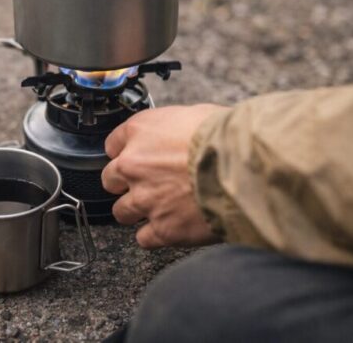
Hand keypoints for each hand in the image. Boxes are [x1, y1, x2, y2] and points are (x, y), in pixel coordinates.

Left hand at [101, 104, 227, 248]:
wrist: (242, 167)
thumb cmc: (225, 137)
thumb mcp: (195, 114)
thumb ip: (174, 129)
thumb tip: (180, 134)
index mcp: (139, 131)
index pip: (113, 144)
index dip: (126, 153)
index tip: (135, 158)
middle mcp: (133, 165)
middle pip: (110, 180)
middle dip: (125, 183)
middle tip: (147, 184)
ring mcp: (145, 199)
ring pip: (122, 211)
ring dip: (137, 211)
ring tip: (159, 208)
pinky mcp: (162, 228)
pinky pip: (144, 238)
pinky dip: (155, 236)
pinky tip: (169, 228)